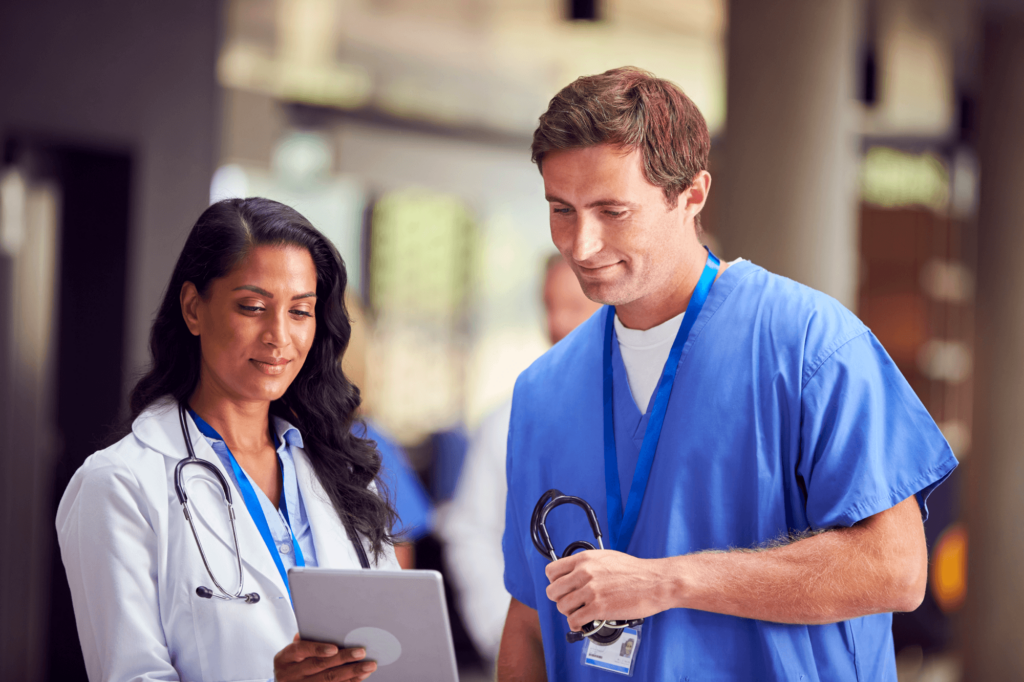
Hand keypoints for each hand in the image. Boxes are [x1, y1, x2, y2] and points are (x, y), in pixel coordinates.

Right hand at [274, 634, 377, 680]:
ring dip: (352, 672)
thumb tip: (328, 627)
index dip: (317, 649)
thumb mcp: (292, 650)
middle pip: (320, 666)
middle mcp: (289, 674)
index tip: (334, 648)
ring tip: (369, 666)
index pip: (300, 650)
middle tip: (362, 652)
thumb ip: (306, 639)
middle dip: (343, 659)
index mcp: (284, 658)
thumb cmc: (293, 661)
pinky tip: (361, 676)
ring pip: (329, 680)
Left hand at [544, 550, 673, 630]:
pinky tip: (583, 623)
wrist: (655, 582)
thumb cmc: (635, 571)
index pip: (551, 571)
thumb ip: (587, 565)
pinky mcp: (598, 608)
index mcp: (585, 559)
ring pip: (562, 606)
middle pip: (553, 591)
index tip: (561, 587)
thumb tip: (574, 574)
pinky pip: (574, 620)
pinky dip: (576, 624)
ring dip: (569, 613)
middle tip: (570, 602)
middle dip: (560, 599)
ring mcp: (591, 590)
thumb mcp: (606, 557)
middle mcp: (584, 573)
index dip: (554, 582)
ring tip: (579, 613)